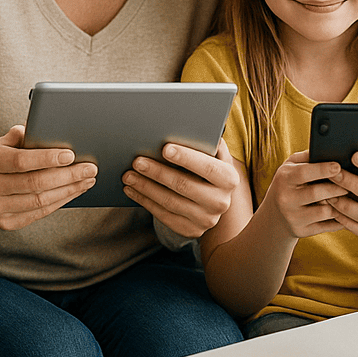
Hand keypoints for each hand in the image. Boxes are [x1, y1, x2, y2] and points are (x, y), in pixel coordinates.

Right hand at [0, 125, 96, 231]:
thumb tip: (47, 129)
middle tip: (89, 168)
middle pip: (34, 183)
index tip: (70, 155)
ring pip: (39, 201)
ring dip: (68, 190)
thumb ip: (22, 135)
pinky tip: (74, 191)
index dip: (47, 158)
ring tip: (87, 180)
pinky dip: (60, 202)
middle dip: (67, 176)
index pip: (20, 161)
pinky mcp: (6, 223)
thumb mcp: (3, 143)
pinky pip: (39, 213)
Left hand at [123, 139, 239, 237]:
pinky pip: (164, 216)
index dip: (187, 158)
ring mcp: (206, 220)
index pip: (208, 168)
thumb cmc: (208, 169)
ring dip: (146, 187)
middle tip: (136, 161)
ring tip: (128, 175)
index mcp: (229, 179)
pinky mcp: (190, 230)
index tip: (165, 148)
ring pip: (170, 202)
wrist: (214, 201)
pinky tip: (132, 190)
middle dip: (158, 172)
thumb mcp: (215, 156)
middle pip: (184, 185)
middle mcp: (221, 202)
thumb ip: (207, 143)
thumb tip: (191, 125)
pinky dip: (145, 201)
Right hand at [261, 149, 348, 238]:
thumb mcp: (291, 166)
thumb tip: (330, 147)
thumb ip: (308, 157)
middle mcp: (286, 199)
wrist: (274, 216)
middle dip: (338, 187)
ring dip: (341, 204)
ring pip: (324, 211)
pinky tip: (349, 212)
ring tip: (354, 197)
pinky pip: (327, 226)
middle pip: (316, 193)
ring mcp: (293, 217)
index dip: (322, 169)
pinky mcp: (301, 231)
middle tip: (354, 183)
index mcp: (284, 178)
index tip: (339, 166)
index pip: (304, 173)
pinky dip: (340, 220)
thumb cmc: (289, 183)